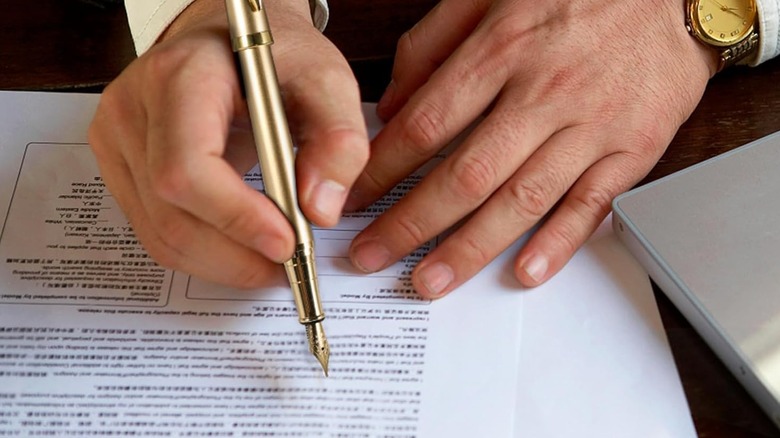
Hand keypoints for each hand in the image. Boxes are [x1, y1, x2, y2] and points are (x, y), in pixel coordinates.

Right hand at [89, 0, 367, 286]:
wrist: (229, 41)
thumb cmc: (276, 56)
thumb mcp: (327, 80)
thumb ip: (338, 140)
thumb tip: (318, 211)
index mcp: (181, 77)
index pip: (187, 168)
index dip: (236, 217)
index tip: (288, 242)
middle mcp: (134, 110)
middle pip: (171, 213)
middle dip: (237, 256)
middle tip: (292, 268)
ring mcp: (118, 141)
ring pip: (161, 235)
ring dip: (224, 264)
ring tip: (274, 263)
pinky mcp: (122, 168)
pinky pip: (157, 232)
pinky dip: (206, 254)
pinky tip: (244, 250)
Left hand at [345, 0, 716, 297]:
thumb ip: (432, 42)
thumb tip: (390, 103)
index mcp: (502, 50)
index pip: (425, 125)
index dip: (382, 170)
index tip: (355, 198)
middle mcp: (542, 93)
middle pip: (464, 174)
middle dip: (409, 223)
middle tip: (371, 255)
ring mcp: (590, 126)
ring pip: (521, 200)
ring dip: (470, 248)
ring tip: (431, 282)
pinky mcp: (632, 149)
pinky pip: (590, 205)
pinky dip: (557, 243)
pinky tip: (524, 273)